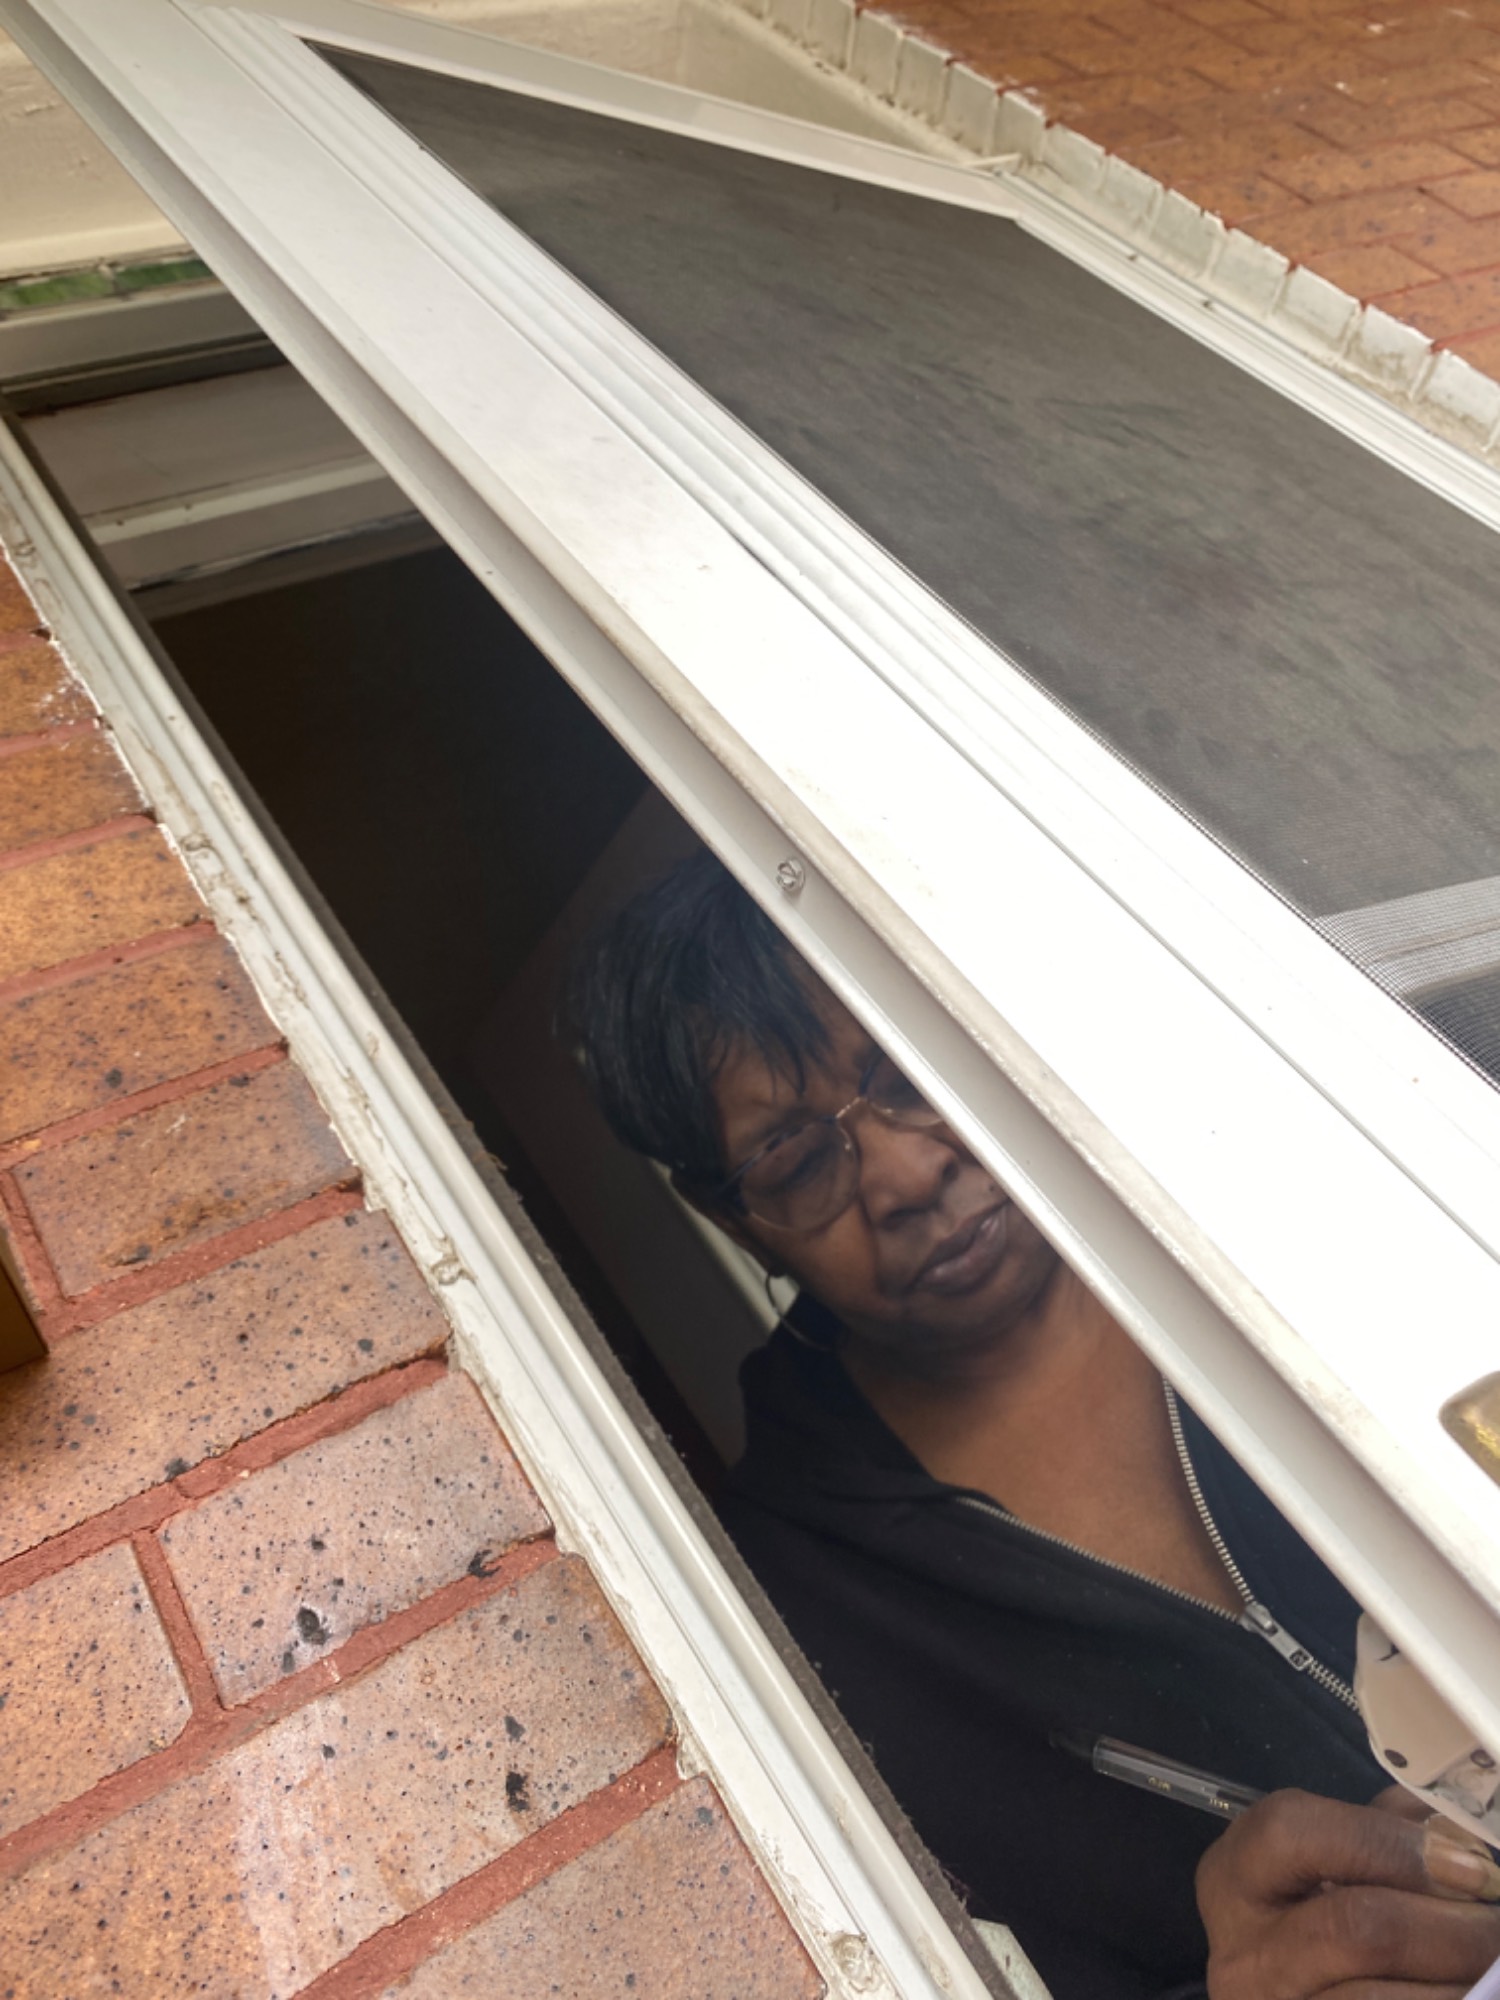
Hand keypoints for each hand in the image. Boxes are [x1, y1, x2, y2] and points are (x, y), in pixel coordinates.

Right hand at [1197, 1788, 1499, 1997]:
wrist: (1266, 1994)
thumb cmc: (1298, 1915)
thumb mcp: (1315, 1864)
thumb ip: (1379, 1830)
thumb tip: (1459, 1835)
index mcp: (1238, 1874)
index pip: (1299, 1835)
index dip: (1392, 1845)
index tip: (1469, 1867)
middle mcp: (1245, 1950)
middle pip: (1355, 1927)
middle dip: (1450, 1927)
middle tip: (1495, 1926)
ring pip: (1382, 1999)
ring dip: (1458, 1980)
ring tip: (1487, 1962)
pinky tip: (1465, 1993)